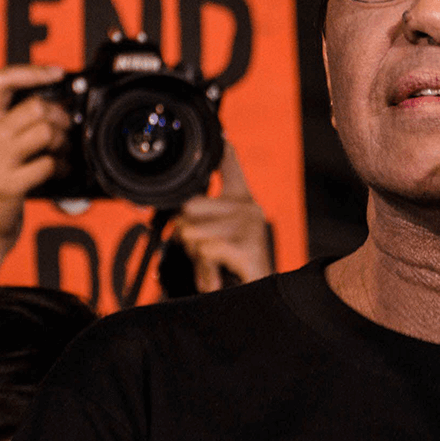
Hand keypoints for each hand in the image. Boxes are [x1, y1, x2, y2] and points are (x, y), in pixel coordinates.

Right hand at [0, 66, 69, 250]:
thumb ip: (14, 129)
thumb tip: (56, 107)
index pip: (0, 80)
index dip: (32, 71)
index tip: (58, 73)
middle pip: (37, 106)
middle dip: (62, 117)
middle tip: (67, 132)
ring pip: (46, 131)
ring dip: (65, 144)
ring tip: (63, 155)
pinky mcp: (6, 184)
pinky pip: (49, 164)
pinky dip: (63, 168)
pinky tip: (60, 174)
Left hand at [172, 144, 270, 292]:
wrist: (260, 305)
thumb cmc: (234, 271)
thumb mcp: (215, 239)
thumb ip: (202, 219)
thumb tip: (180, 214)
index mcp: (241, 202)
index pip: (230, 166)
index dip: (223, 150)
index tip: (222, 136)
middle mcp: (249, 207)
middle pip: (190, 207)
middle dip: (185, 234)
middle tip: (205, 254)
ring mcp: (250, 225)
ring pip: (192, 233)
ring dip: (194, 257)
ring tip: (214, 267)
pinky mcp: (249, 246)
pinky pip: (205, 249)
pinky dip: (204, 269)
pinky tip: (217, 276)